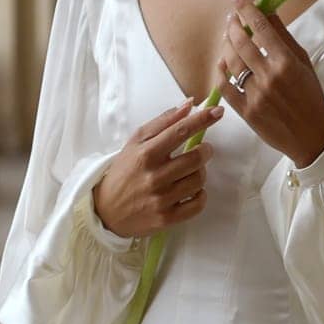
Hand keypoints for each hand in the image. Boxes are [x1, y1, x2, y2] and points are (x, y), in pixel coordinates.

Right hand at [91, 99, 222, 237]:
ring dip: (201, 172)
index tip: (217, 111)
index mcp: (146, 153)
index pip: (180, 131)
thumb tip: (189, 105)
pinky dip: (200, 195)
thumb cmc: (124, 171)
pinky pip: (198, 204)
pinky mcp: (167, 218)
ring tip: (191, 171)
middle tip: (202, 149)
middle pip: (196, 157)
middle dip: (206, 150)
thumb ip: (163, 122)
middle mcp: (154, 176)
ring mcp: (161, 199)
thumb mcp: (136, 142)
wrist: (106, 210)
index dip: (202, 119)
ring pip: (199, 180)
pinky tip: (192, 190)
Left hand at [215, 0, 323, 167]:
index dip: (245, 7)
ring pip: (230, 61)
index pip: (260, 27)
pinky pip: (224, 86)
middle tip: (230, 17)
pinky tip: (221, 62)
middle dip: (232, 24)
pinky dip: (220, 71)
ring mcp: (256, 95)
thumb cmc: (310, 95)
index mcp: (287, 62)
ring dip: (225, 44)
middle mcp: (269, 76)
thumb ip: (283, 37)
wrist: (312, 136)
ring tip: (227, 36)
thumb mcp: (303, 62)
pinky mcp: (246, 111)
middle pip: (241, 42)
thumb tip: (268, 10)